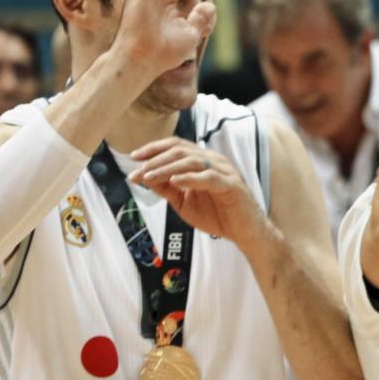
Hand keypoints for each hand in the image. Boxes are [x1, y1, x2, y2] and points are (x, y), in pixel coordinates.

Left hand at [130, 137, 266, 245]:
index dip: (153, 149)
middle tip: (138, 172)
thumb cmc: (218, 216)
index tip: (133, 158)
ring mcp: (224, 171)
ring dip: (167, 168)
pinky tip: (174, 182)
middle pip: (180, 150)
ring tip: (149, 177)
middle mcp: (214, 161)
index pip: (176, 146)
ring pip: (192, 161)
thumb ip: (166, 188)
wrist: (244, 233)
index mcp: (203, 161)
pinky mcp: (232, 185)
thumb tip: (144, 177)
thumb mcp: (184, 202)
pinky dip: (189, 178)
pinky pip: (208, 177)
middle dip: (155, 160)